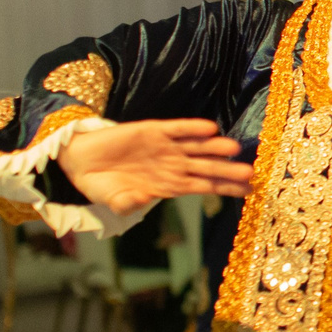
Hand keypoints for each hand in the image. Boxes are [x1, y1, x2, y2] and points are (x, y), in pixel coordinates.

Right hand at [56, 119, 252, 216]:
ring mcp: (164, 147)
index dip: (225, 189)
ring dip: (214, 147)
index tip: (247, 192)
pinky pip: (176, 129)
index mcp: (168, 186)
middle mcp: (172, 166)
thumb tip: (141, 201)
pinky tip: (209, 128)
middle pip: (206, 168)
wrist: (80, 161)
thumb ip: (127, 203)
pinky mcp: (152, 130)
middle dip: (228, 171)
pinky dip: (191, 128)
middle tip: (250, 172)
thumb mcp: (113, 200)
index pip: (204, 188)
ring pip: (196, 147)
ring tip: (234, 148)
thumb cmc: (101, 185)